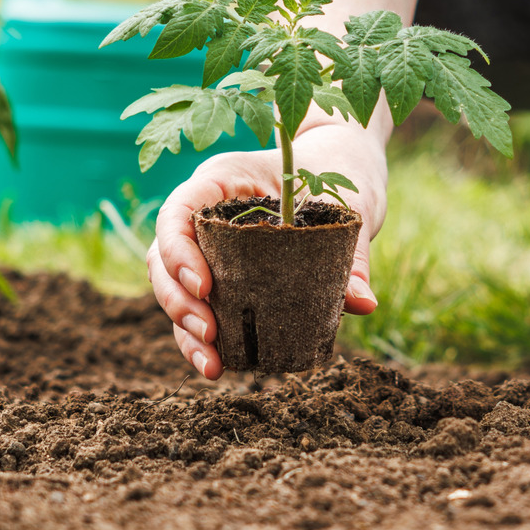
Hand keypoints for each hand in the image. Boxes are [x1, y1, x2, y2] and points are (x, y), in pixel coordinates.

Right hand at [148, 122, 387, 377]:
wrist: (341, 164)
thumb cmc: (337, 172)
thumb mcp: (350, 205)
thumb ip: (351, 254)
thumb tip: (363, 305)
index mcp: (224, 178)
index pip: (179, 211)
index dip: (179, 251)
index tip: (205, 287)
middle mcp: (205, 211)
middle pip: (165, 256)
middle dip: (178, 300)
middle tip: (210, 334)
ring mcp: (209, 242)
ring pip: (173, 286)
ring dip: (183, 328)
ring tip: (212, 364)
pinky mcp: (223, 271)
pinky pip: (200, 304)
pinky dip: (202, 337)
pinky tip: (218, 366)